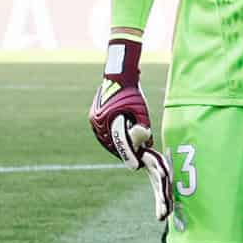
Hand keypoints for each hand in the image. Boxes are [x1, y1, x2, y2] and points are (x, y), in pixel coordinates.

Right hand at [89, 39, 150, 159]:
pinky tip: (121, 143)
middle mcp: (96, 121)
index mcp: (106, 120)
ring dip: (117, 147)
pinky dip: (113, 138)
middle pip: (110, 144)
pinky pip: (103, 132)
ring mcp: (94, 119)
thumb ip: (144, 126)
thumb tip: (149, 144)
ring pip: (106, 139)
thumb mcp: (141, 110)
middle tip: (134, 162)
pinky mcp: (95, 116)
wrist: (120, 76)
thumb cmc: (132, 92)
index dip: (128, 155)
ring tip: (129, 155)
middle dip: (123, 153)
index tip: (135, 166)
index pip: (118, 143)